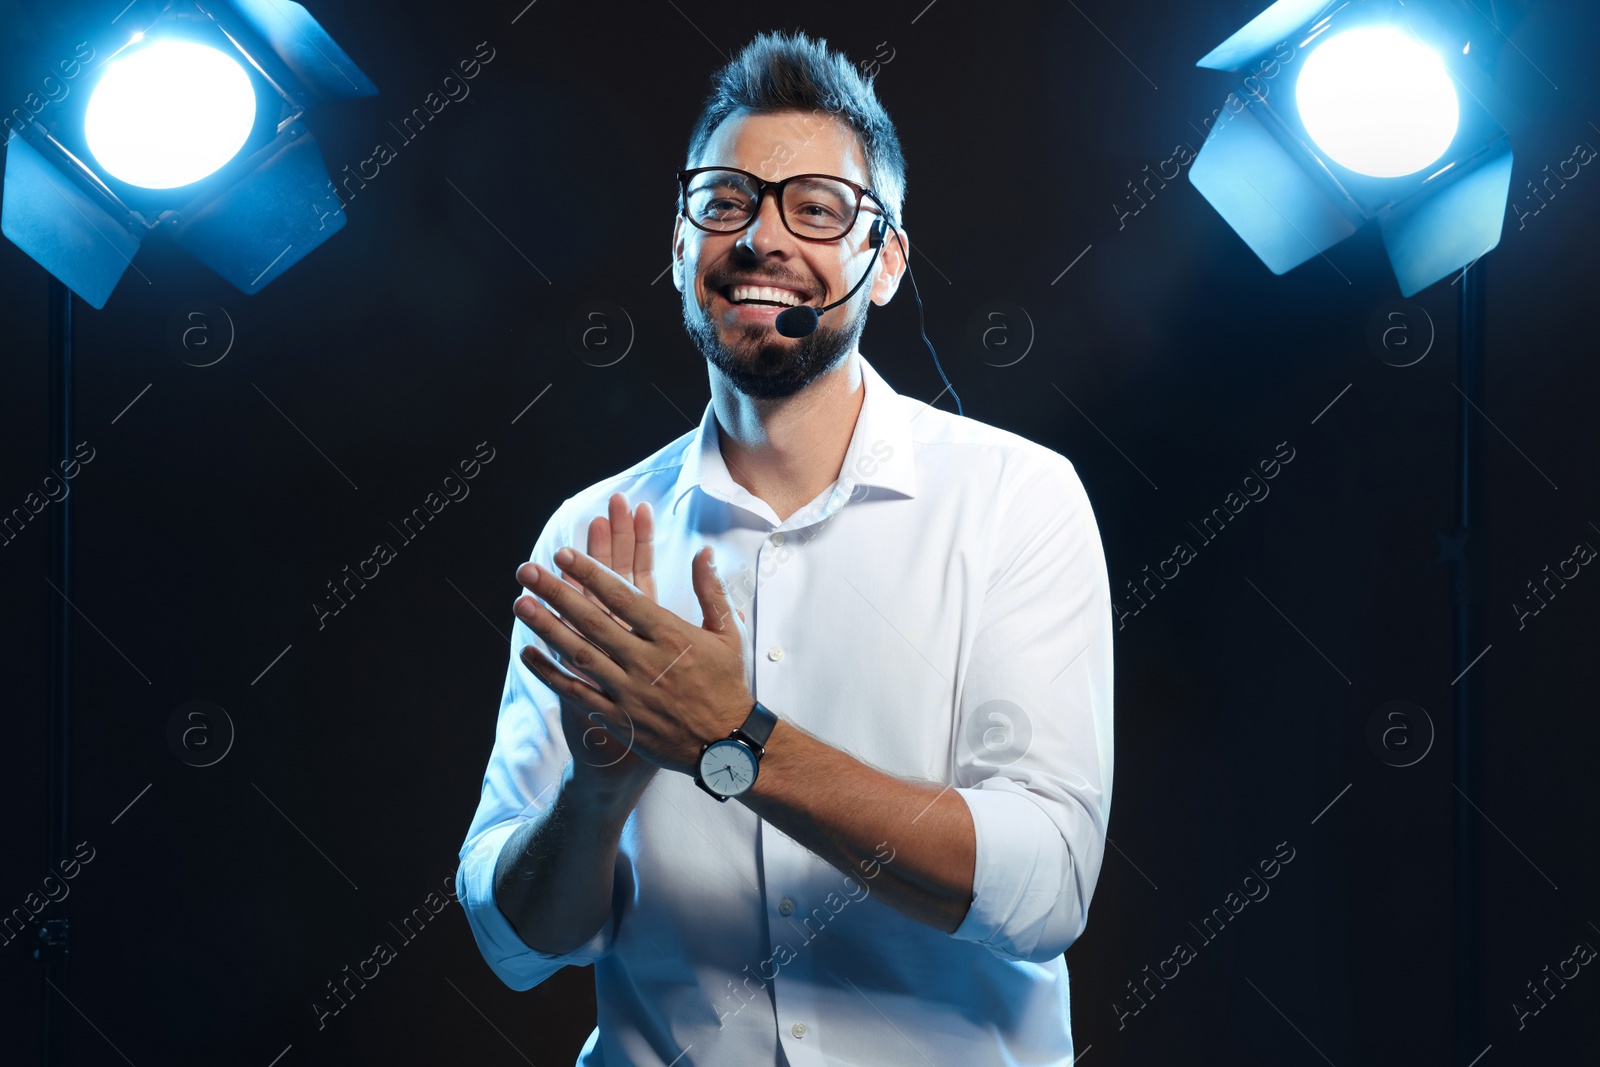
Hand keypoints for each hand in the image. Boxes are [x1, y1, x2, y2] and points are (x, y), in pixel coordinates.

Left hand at [516, 543, 753, 776]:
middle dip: (556, 593)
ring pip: (579, 655)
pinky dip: (551, 675)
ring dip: (547, 628)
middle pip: (592, 621)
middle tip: (527, 571)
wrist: (727, 744)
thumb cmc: (727, 683)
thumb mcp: (728, 633)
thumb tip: (704, 552)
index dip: (590, 573)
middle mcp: (646, 661)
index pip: (622, 597)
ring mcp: (629, 692)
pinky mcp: (619, 719)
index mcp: (672, 636)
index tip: (563, 555)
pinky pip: (578, 694)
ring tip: (521, 604)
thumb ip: (711, 590)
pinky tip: (528, 655)